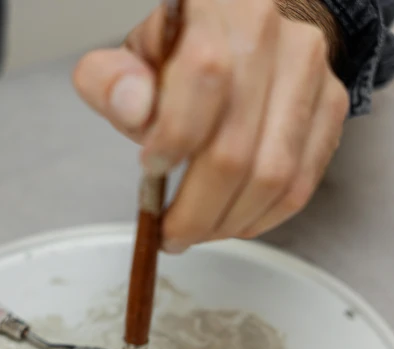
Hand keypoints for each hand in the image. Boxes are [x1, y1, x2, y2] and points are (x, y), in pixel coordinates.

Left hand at [73, 0, 348, 251]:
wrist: (246, 34)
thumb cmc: (184, 54)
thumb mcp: (132, 58)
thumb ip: (112, 82)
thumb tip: (132, 109)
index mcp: (219, 11)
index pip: (205, 76)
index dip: (174, 139)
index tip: (150, 169)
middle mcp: (275, 38)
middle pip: (236, 150)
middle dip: (195, 211)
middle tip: (171, 233)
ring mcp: (311, 75)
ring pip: (273, 178)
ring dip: (227, 222)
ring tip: (198, 230)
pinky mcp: (331, 108)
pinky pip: (299, 186)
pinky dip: (261, 218)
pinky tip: (232, 220)